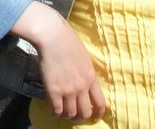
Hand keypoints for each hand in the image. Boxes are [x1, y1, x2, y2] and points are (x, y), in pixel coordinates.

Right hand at [11, 2, 105, 121]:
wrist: (53, 37)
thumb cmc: (69, 42)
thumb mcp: (85, 58)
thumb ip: (87, 73)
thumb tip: (86, 82)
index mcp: (91, 78)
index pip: (100, 102)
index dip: (98, 113)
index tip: (95, 116)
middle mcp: (82, 87)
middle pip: (85, 112)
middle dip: (81, 117)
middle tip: (76, 116)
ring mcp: (68, 90)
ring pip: (70, 113)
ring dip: (67, 116)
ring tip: (63, 113)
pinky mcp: (53, 91)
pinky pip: (57, 109)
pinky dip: (56, 113)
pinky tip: (53, 110)